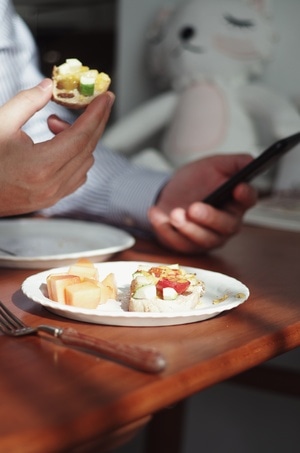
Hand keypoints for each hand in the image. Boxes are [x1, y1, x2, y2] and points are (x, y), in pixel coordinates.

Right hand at [0, 79, 113, 216]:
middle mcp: (52, 185)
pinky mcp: (50, 200)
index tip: (106, 96)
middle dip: (95, 122)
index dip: (96, 113)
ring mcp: (52, 196)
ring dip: (80, 140)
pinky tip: (59, 146)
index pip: (81, 136)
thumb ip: (27, 102)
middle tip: (98, 102)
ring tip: (55, 124)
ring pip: (85, 163)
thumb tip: (49, 86)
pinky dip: (76, 157)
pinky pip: (76, 176)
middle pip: (88, 149)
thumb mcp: (0, 124)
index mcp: (41, 166)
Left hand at [148, 154, 256, 252]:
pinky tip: (156, 213)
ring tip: (174, 214)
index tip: (238, 187)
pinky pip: (177, 242)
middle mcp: (225, 224)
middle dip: (210, 217)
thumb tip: (251, 161)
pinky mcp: (186, 245)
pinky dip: (164, 229)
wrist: (171, 192)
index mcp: (236, 202)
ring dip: (187, 228)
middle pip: (226, 226)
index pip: (248, 200)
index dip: (245, 195)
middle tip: (194, 208)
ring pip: (203, 239)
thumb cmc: (197, 181)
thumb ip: (235, 163)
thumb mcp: (215, 165)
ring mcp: (206, 237)